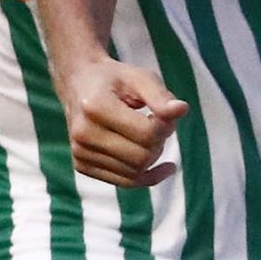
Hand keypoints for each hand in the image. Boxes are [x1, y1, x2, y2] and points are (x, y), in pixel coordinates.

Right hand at [59, 55, 188, 187]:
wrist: (78, 84)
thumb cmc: (114, 79)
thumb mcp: (139, 77)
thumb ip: (161, 96)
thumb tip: (182, 110)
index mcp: (95, 107)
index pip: (146, 134)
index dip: (166, 127)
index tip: (167, 114)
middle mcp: (83, 133)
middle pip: (142, 157)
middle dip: (159, 143)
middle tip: (158, 124)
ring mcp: (80, 152)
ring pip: (135, 173)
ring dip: (152, 156)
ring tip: (148, 134)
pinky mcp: (81, 165)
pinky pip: (124, 182)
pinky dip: (146, 175)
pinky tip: (160, 166)